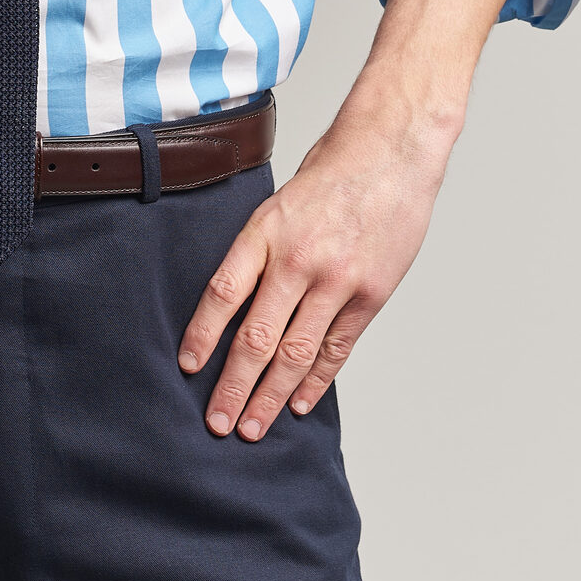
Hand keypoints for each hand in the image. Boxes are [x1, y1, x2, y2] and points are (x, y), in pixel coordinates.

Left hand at [178, 106, 454, 439]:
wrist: (391, 154)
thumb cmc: (329, 176)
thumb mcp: (276, 204)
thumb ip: (256, 254)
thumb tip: (230, 309)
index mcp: (265, 232)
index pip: (223, 294)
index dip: (202, 335)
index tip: (189, 367)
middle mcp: (299, 260)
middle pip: (257, 337)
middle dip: (234, 387)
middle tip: (217, 424)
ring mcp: (338, 281)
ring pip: (296, 353)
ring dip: (271, 397)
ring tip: (252, 427)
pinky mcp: (370, 295)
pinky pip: (336, 349)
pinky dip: (315, 382)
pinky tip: (297, 403)